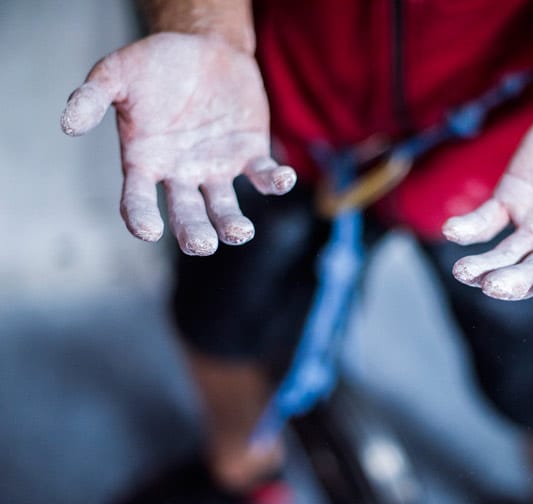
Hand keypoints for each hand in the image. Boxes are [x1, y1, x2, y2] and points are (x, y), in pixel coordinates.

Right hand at [61, 32, 295, 254]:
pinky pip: (264, 176)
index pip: (137, 200)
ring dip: (233, 224)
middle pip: (188, 215)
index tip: (147, 230)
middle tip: (202, 245)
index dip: (140, 217)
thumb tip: (66, 125)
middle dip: (195, 234)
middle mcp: (181, 174)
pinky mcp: (250, 154)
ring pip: (225, 207)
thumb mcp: (117, 73)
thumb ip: (92, 97)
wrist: (202, 48)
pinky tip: (284, 180)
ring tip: (240, 233)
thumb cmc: (155, 65)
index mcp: (145, 163)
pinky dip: (275, 181)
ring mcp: (217, 168)